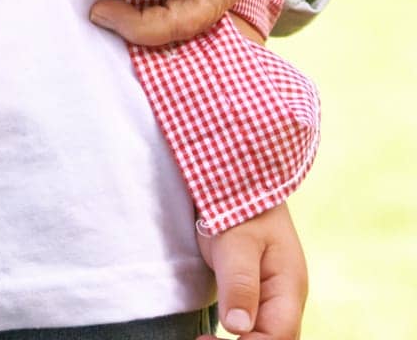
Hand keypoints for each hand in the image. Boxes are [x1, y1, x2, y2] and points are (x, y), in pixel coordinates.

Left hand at [198, 203, 306, 339]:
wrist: (240, 179)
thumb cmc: (239, 204)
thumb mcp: (236, 241)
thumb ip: (239, 282)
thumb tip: (237, 328)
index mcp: (289, 287)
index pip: (277, 337)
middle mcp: (286, 298)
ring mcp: (273, 295)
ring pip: (267, 334)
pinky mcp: (257, 291)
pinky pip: (255, 324)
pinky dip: (239, 333)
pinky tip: (214, 334)